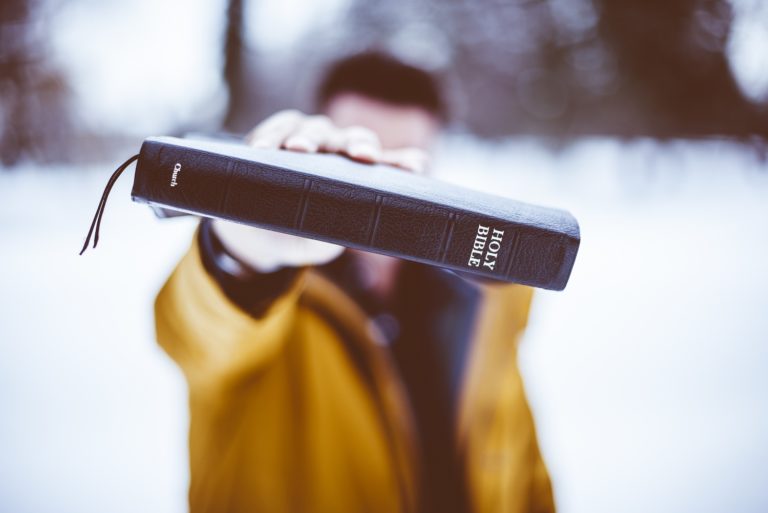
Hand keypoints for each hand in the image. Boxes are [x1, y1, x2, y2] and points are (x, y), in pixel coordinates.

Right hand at [213, 110, 428, 272]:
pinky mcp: (278, 134)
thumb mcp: (322, 240)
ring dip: (307, 138)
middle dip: (357, 144)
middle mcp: (339, 151)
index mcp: (359, 174)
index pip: (389, 164)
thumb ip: (338, 233)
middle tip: (359, 156)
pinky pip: (279, 127)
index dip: (402, 162)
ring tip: (298, 149)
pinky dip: (271, 135)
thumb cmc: (301, 234)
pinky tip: (263, 147)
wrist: (260, 232)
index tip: (415, 168)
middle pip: (354, 138)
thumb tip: (350, 229)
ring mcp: (310, 138)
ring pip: (315, 129)